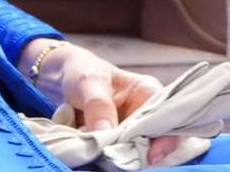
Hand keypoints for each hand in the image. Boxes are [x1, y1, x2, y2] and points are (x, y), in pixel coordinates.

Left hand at [22, 39, 180, 163]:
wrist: (62, 79)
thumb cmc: (81, 72)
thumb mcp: (88, 82)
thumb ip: (98, 105)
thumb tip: (106, 133)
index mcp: (148, 93)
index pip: (167, 119)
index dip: (164, 140)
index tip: (150, 156)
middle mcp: (146, 114)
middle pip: (155, 141)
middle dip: (137, 152)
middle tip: (116, 158)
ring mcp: (132, 130)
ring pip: (137, 152)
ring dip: (120, 157)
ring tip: (101, 153)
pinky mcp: (118, 142)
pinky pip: (119, 156)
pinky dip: (108, 158)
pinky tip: (95, 153)